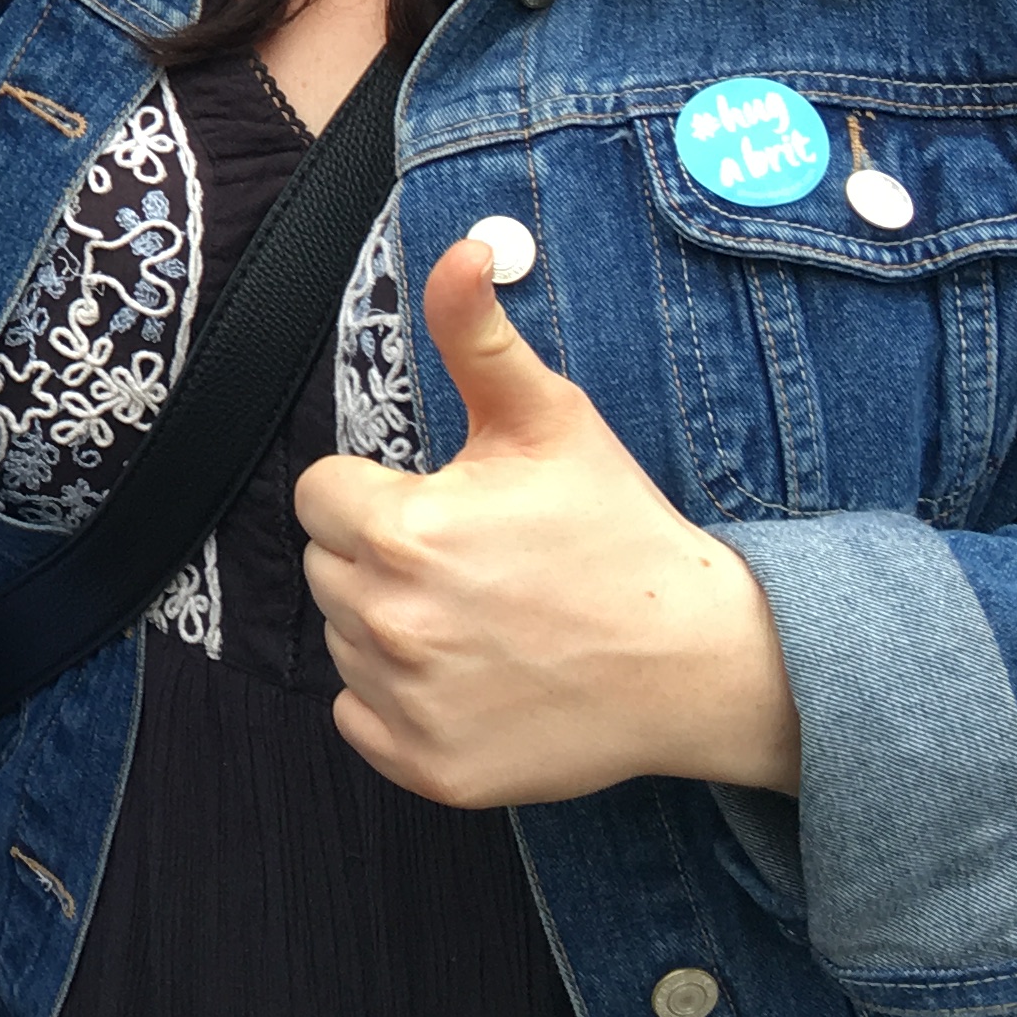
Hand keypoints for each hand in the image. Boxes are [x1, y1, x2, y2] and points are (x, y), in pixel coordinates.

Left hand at [296, 238, 797, 808]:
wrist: (697, 661)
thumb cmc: (617, 529)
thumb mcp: (547, 417)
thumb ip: (477, 331)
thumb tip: (462, 248)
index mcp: (402, 532)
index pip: (319, 495)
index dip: (376, 491)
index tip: (444, 502)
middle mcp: (392, 623)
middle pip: (327, 566)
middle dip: (381, 553)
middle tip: (472, 559)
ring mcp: (408, 704)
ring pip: (344, 638)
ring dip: (391, 623)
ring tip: (482, 614)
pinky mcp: (430, 768)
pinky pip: (359, 717)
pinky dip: (397, 699)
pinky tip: (471, 675)